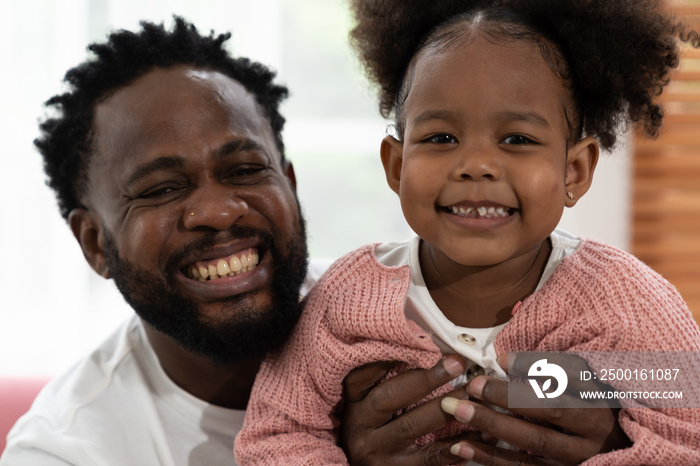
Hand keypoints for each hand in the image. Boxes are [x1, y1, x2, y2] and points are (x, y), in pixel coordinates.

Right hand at [340, 354, 480, 465]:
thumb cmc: (372, 433)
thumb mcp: (366, 409)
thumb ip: (383, 382)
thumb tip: (421, 349)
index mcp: (352, 403)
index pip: (363, 373)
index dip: (387, 355)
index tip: (419, 340)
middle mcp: (359, 425)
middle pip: (389, 396)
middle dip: (425, 378)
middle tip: (455, 364)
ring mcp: (376, 450)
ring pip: (410, 426)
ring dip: (445, 408)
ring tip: (471, 394)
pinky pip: (429, 456)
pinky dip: (455, 444)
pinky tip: (476, 432)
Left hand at [441, 353, 630, 464]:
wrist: (620, 448)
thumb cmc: (600, 406)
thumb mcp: (593, 379)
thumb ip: (559, 362)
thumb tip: (510, 342)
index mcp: (603, 395)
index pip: (572, 375)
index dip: (536, 365)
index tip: (502, 359)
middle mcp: (595, 428)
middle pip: (550, 409)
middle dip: (508, 396)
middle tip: (474, 385)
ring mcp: (579, 455)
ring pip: (533, 440)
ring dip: (491, 426)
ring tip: (458, 410)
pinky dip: (489, 458)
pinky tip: (460, 446)